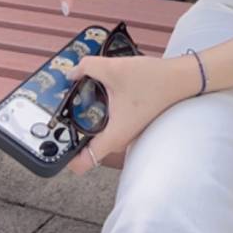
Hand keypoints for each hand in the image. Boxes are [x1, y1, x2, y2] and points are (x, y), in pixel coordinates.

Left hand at [63, 51, 199, 174]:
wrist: (180, 77)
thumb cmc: (152, 80)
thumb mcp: (114, 69)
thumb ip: (88, 68)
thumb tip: (71, 72)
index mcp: (113, 137)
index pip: (82, 164)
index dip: (63, 156)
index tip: (52, 140)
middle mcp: (118, 138)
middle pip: (86, 148)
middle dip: (68, 133)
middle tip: (56, 113)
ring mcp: (125, 130)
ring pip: (96, 134)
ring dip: (82, 120)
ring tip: (70, 99)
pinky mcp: (130, 119)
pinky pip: (106, 122)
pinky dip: (95, 112)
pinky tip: (93, 90)